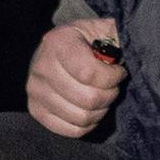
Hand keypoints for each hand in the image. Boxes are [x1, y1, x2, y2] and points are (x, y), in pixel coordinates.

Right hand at [26, 21, 126, 137]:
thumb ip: (116, 35)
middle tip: (112, 86)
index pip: (89, 73)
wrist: (60, 49)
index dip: (113, 77)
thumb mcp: (102, 29)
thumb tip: (124, 48)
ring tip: (102, 96)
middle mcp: (41, 67)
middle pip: (88, 99)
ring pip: (82, 117)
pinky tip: (92, 110)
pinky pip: (71, 130)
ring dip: (101, 110)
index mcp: (58, 42)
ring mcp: (35, 91)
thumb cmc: (88, 41)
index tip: (119, 71)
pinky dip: (89, 124)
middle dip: (110, 95)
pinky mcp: (36, 110)